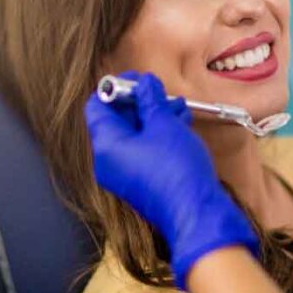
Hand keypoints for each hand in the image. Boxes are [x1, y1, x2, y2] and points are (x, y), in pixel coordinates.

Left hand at [84, 71, 258, 287]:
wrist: (196, 213)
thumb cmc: (177, 169)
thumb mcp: (163, 123)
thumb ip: (149, 99)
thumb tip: (144, 83)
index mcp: (106, 145)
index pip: (97, 106)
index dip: (117, 88)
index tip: (139, 80)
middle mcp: (108, 162)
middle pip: (115, 120)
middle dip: (140, 102)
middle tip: (161, 92)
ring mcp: (123, 175)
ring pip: (132, 136)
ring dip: (153, 118)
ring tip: (177, 108)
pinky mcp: (139, 184)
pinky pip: (141, 152)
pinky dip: (156, 137)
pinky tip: (179, 126)